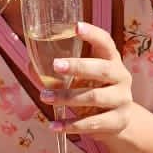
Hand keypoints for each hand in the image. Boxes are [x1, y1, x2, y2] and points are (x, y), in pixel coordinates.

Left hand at [47, 20, 136, 138]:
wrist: (118, 121)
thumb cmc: (93, 91)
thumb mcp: (81, 78)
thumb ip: (58, 72)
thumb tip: (30, 64)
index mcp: (112, 60)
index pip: (106, 42)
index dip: (93, 34)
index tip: (76, 26)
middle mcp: (121, 77)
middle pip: (104, 69)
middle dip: (79, 67)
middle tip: (56, 65)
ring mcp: (122, 100)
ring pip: (95, 97)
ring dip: (67, 97)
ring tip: (45, 97)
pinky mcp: (118, 121)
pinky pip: (93, 123)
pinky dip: (71, 125)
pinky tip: (54, 126)